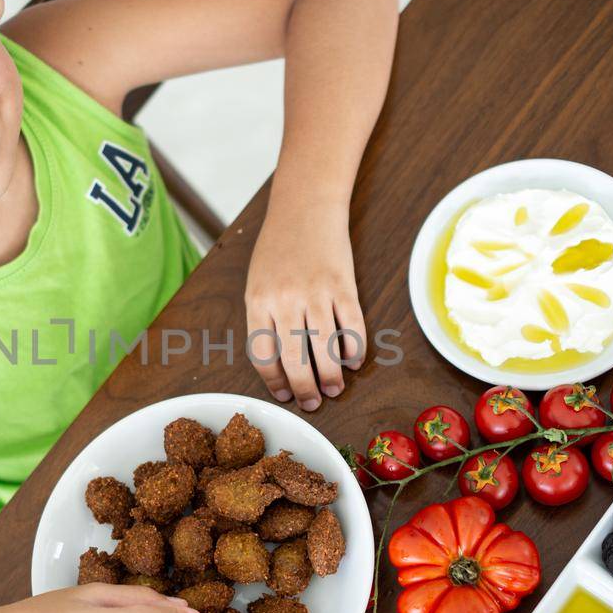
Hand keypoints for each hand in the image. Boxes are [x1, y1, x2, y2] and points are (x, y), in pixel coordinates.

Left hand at [245, 204, 366, 409]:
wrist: (304, 208)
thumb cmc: (278, 249)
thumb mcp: (258, 283)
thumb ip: (265, 320)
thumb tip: (281, 365)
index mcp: (258, 303)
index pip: (264, 356)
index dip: (275, 382)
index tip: (284, 395)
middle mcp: (285, 301)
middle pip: (296, 360)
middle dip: (306, 389)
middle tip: (313, 403)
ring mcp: (316, 293)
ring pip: (326, 349)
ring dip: (332, 376)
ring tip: (335, 389)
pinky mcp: (343, 286)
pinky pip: (352, 327)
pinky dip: (355, 349)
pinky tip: (354, 362)